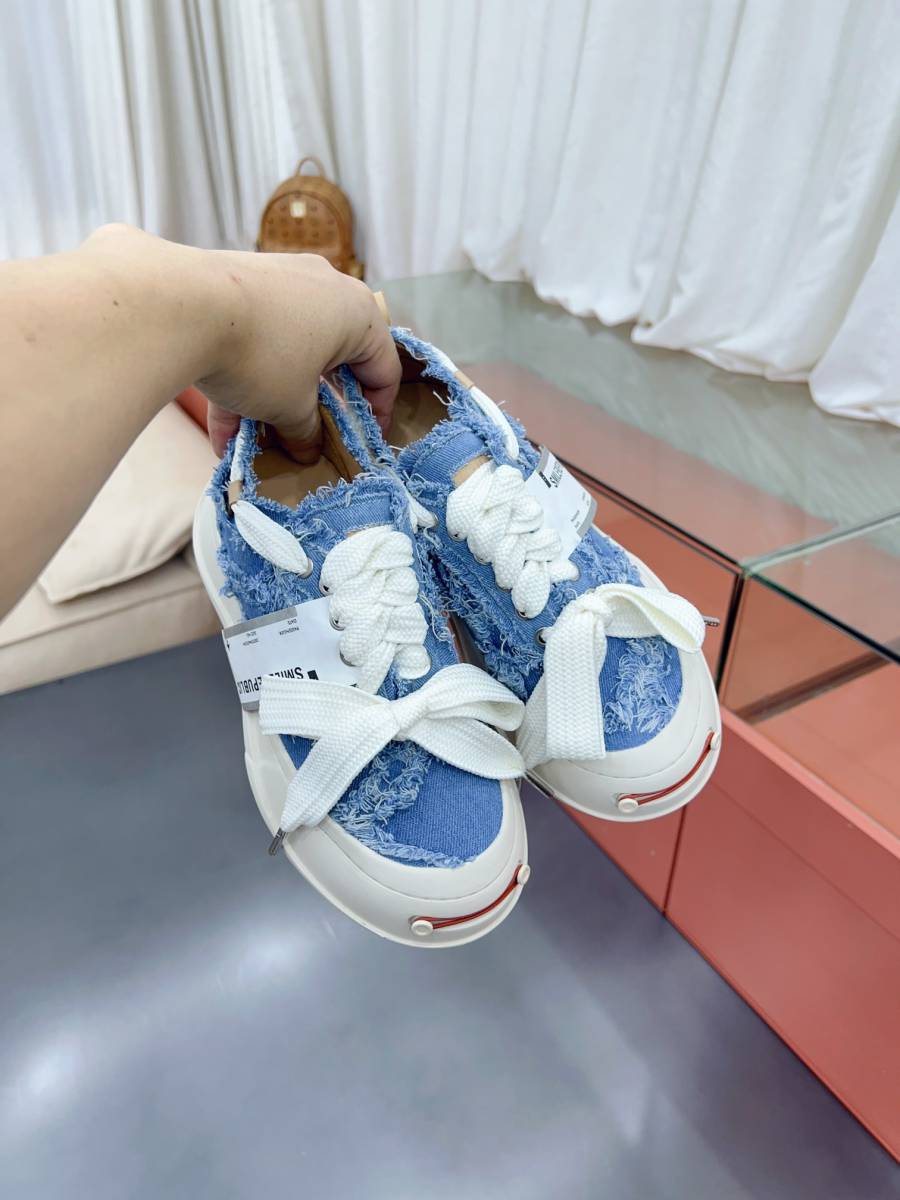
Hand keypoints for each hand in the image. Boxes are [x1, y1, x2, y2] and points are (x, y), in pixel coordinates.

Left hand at [82, 226, 399, 462]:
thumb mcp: (291, 407)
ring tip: (254, 443)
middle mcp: (325, 288)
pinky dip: (241, 380)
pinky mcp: (236, 283)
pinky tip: (220, 431)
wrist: (180, 304)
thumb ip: (307, 431)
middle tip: (307, 440)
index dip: (378, 413)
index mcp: (358, 313)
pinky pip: (251, 338)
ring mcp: (279, 281)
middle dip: (315, 407)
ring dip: (272, 400)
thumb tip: (308, 449)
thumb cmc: (260, 355)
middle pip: (332, 359)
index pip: (384, 369)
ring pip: (286, 351)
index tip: (361, 442)